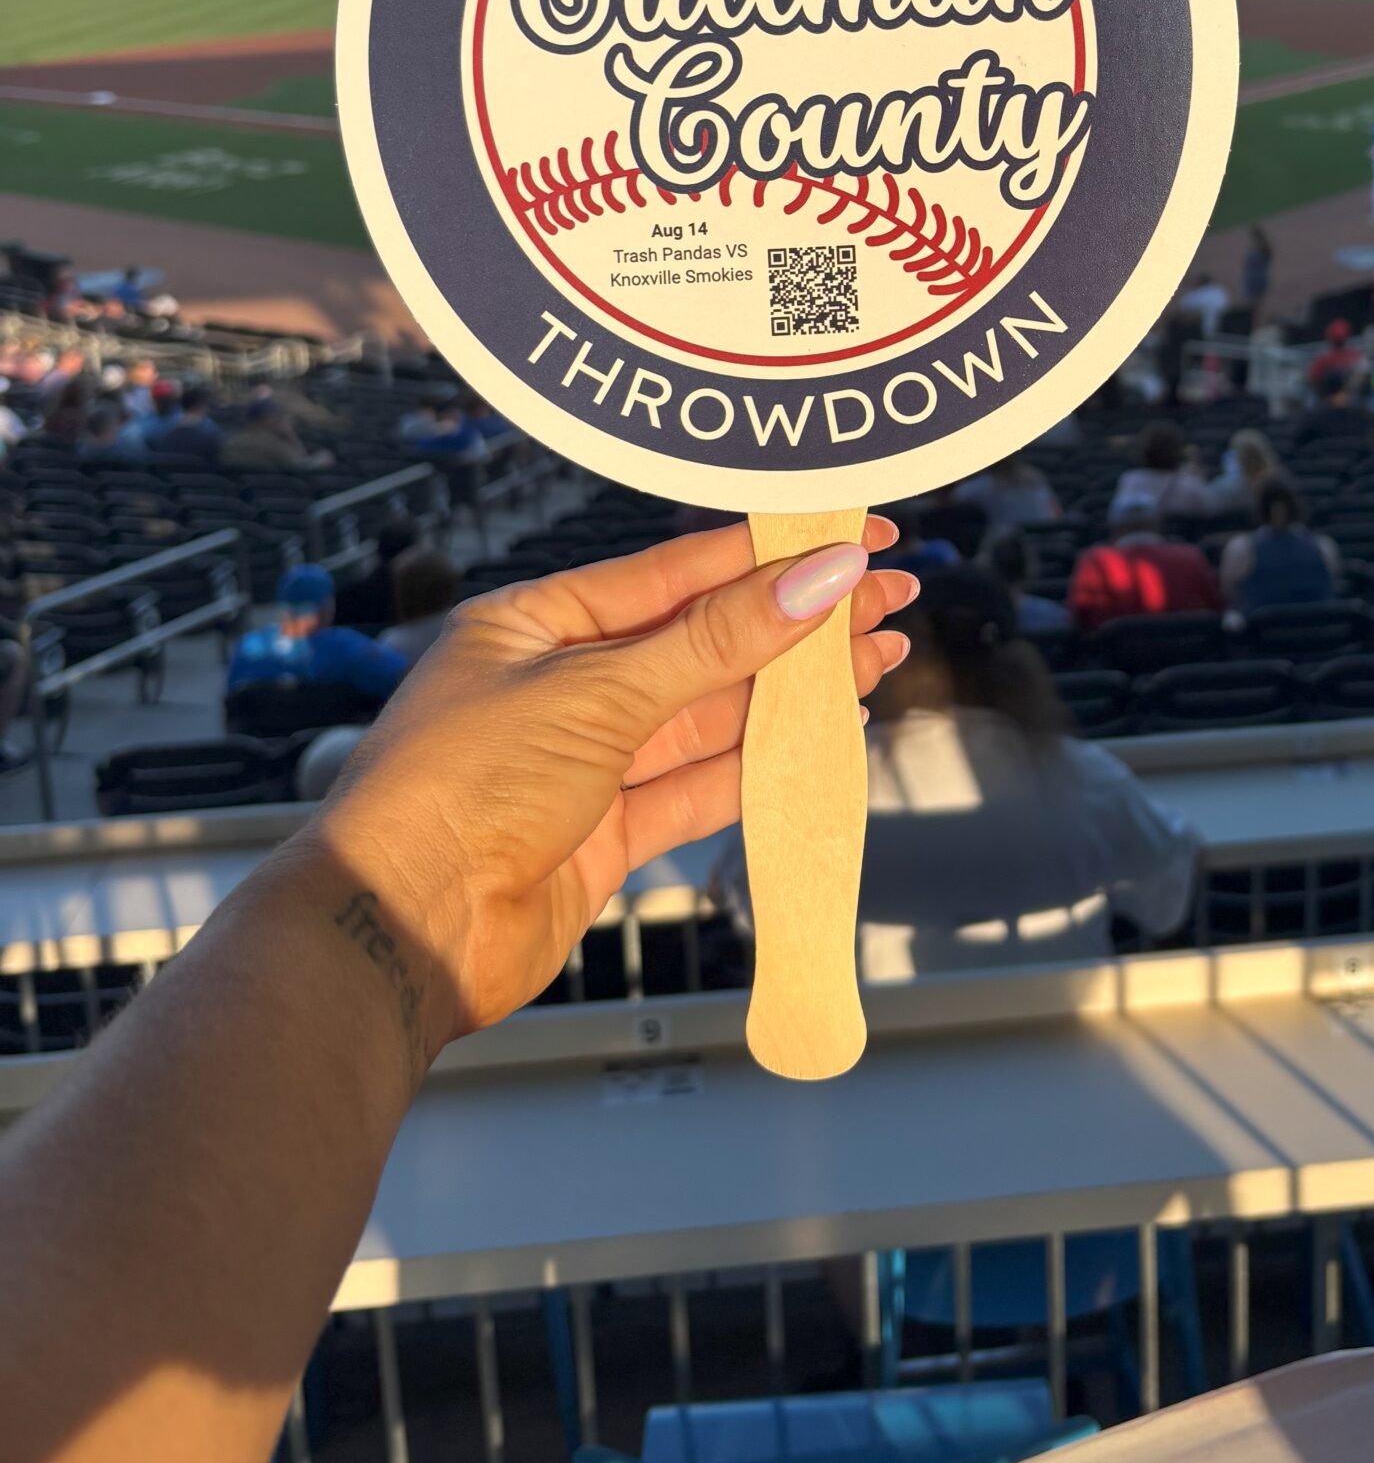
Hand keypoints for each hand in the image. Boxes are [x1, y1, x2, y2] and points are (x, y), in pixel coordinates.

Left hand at [303, 520, 910, 1053]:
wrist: (397, 930)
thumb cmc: (458, 790)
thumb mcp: (598, 692)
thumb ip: (716, 642)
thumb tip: (813, 581)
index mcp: (536, 623)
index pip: (673, 571)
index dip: (767, 553)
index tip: (844, 532)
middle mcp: (560, 684)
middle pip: (701, 642)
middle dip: (795, 620)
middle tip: (886, 594)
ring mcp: (584, 762)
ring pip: (709, 714)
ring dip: (792, 690)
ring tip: (876, 657)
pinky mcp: (604, 833)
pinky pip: (698, 784)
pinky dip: (761, 763)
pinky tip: (820, 734)